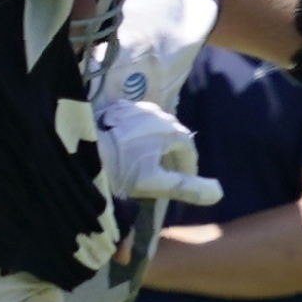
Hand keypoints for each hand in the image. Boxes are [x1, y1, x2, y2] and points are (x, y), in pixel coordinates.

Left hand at [93, 98, 224, 211]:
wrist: (82, 149)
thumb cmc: (122, 169)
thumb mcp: (156, 184)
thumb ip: (187, 188)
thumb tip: (219, 194)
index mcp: (173, 131)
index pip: (189, 151)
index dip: (187, 170)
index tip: (180, 184)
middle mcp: (160, 114)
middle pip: (173, 138)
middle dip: (171, 157)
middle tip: (162, 176)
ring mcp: (138, 108)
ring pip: (155, 129)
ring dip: (155, 145)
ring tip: (143, 162)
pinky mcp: (120, 107)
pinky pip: (137, 122)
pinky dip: (137, 135)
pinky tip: (125, 148)